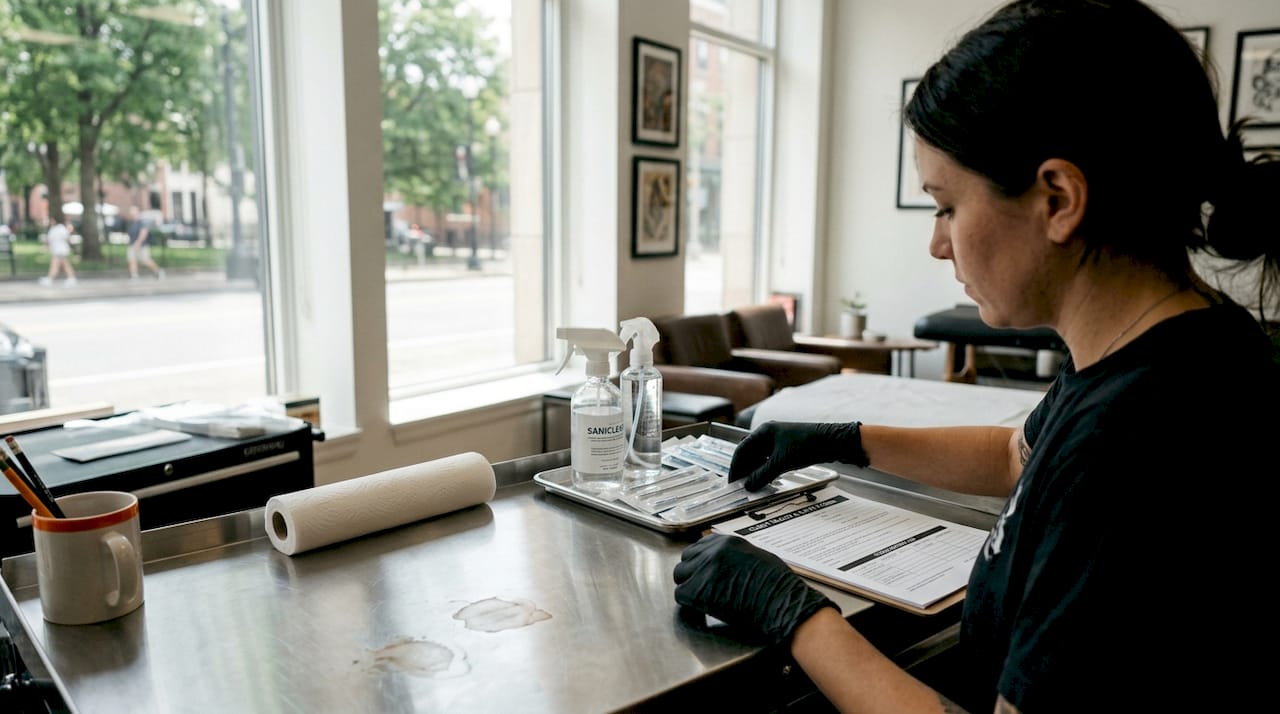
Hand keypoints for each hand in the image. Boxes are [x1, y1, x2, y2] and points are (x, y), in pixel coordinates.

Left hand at [673, 534, 834, 645]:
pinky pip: (681, 594)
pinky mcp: (699, 589)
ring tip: (703, 598)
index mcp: (727, 541)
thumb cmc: (777, 584)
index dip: (700, 562)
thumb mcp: (756, 557)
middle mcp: (713, 551)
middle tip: (702, 588)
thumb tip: (726, 564)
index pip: (699, 547)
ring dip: (689, 587)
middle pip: (687, 559)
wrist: (781, 602)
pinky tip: (701, 608)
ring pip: (681, 576)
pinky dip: (689, 603)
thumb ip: (735, 556)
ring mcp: (704, 568)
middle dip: (692, 573)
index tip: (703, 573)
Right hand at [729, 421, 868, 490]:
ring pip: (760, 458)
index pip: (741, 450)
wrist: (832, 441)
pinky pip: (770, 460)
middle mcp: (768, 434)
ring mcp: (779, 441)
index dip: (735, 467)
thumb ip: (762, 475)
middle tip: (740, 486)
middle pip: (750, 454)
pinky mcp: (788, 448)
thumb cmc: (806, 445)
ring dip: (755, 471)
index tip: (732, 481)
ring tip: (752, 485)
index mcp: (763, 432)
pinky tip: (766, 480)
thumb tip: (748, 486)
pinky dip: (765, 470)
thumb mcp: (781, 462)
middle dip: (744, 470)